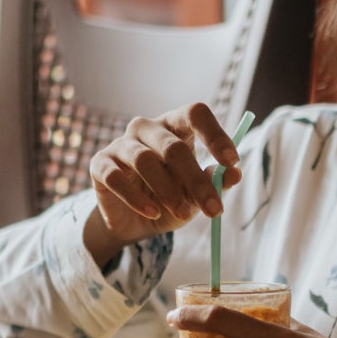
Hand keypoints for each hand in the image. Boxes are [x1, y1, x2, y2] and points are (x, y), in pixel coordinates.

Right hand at [83, 103, 243, 264]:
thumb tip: (236, 175)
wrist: (133, 223)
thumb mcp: (196, 195)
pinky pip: (116, 178)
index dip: (214, 134)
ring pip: (144, 161)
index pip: (195, 114)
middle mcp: (147, 128)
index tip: (233, 161)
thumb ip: (214, 182)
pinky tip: (152, 213)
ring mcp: (121, 144)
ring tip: (183, 215)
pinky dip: (136, 199)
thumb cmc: (170, 199)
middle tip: (214, 209)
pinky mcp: (100, 164)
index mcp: (175, 127)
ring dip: (168, 192)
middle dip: (196, 180)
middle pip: (172, 145)